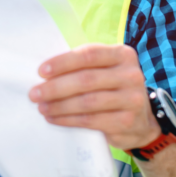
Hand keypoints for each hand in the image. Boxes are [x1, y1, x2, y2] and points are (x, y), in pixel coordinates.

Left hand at [29, 43, 161, 150]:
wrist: (142, 122)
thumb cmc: (112, 89)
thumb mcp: (105, 70)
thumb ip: (83, 66)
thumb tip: (44, 72)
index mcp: (122, 55)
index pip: (89, 55)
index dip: (63, 62)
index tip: (41, 71)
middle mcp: (131, 74)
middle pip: (86, 79)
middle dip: (55, 87)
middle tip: (34, 93)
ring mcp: (132, 99)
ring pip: (87, 102)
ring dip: (59, 105)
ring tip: (41, 107)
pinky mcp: (127, 121)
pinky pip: (91, 121)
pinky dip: (68, 120)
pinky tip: (54, 119)